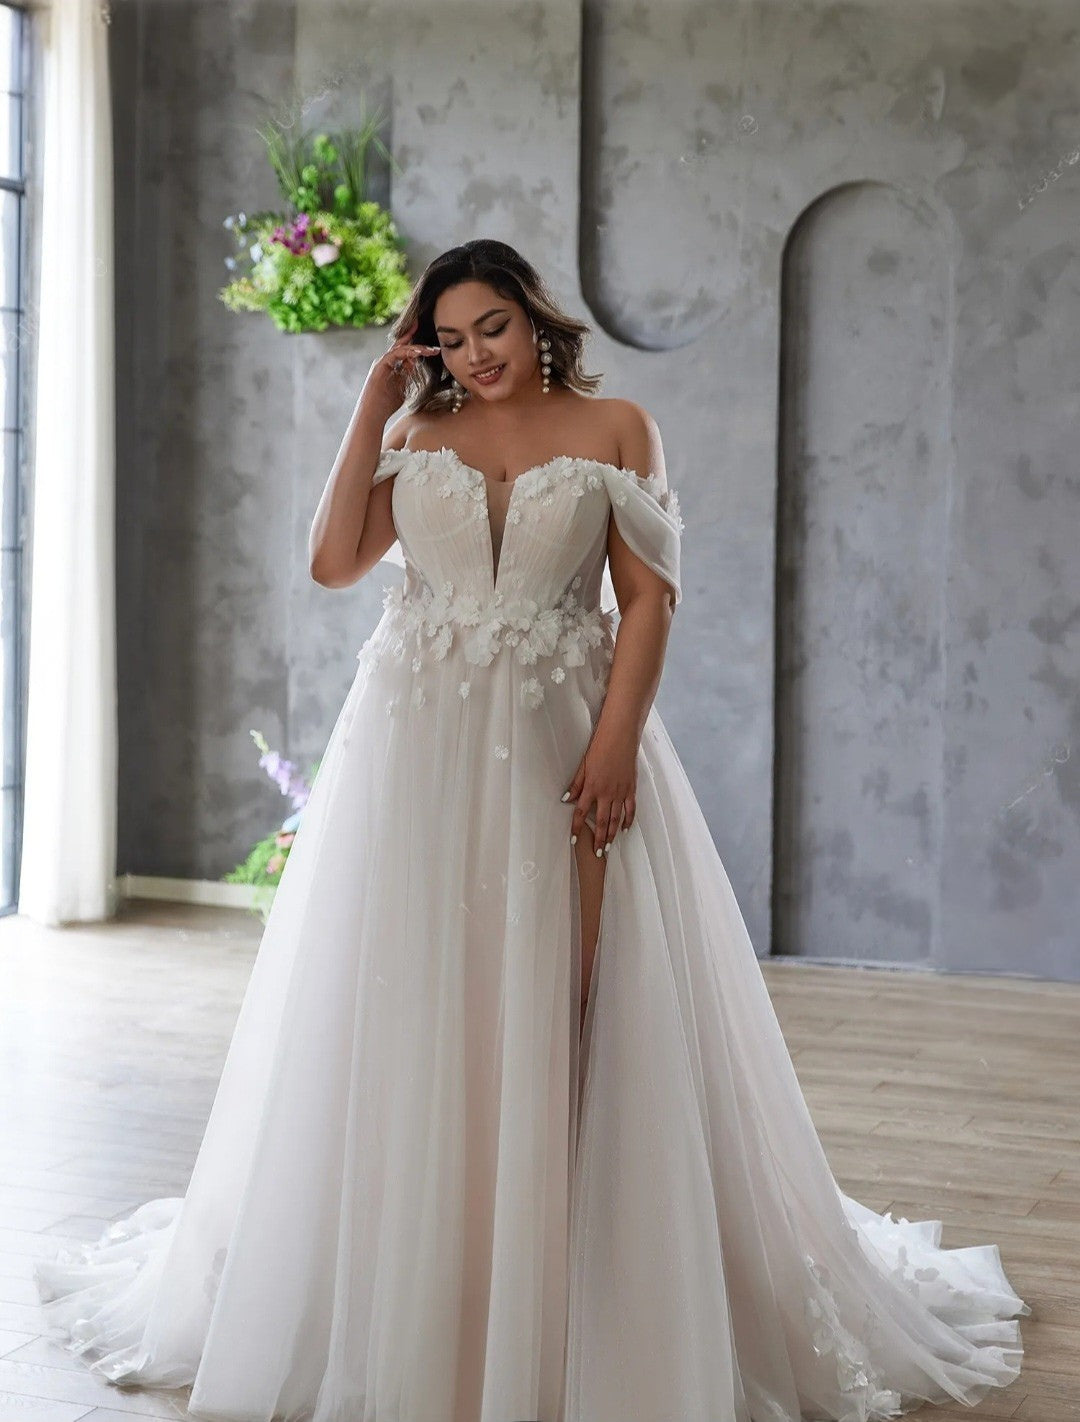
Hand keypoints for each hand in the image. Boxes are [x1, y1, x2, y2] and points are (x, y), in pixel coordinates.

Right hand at [359, 320, 440, 423]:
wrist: (372, 415)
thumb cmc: (386, 405)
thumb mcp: (402, 387)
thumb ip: (408, 375)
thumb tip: (415, 363)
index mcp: (391, 366)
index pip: (404, 351)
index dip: (416, 344)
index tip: (430, 342)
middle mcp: (385, 362)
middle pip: (402, 345)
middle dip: (414, 336)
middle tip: (430, 336)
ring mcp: (381, 363)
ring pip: (400, 349)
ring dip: (416, 348)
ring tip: (430, 349)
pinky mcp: (379, 367)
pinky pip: (394, 355)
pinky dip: (407, 352)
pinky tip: (418, 353)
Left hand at [562, 725, 637, 856]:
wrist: (620, 736)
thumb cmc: (599, 747)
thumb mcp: (583, 765)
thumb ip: (575, 784)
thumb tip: (565, 799)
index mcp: (592, 787)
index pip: (582, 813)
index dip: (577, 828)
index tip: (574, 841)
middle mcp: (606, 792)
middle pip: (602, 822)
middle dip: (599, 839)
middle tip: (598, 854)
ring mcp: (620, 792)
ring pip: (616, 819)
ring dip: (613, 835)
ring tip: (609, 848)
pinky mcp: (631, 788)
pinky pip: (630, 809)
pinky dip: (628, 820)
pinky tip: (626, 830)